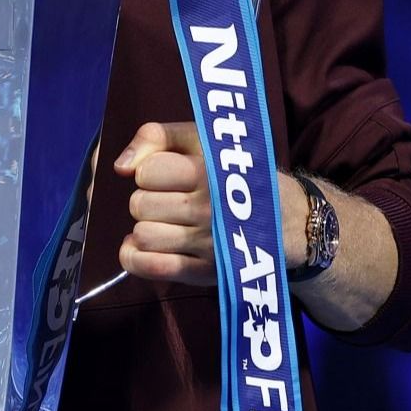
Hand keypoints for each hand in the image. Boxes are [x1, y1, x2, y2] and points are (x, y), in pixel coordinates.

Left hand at [115, 121, 306, 283]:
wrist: (290, 218)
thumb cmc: (233, 173)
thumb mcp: (201, 139)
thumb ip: (156, 136)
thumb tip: (120, 166)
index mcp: (209, 171)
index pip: (146, 172)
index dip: (148, 171)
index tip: (163, 174)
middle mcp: (210, 209)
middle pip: (140, 205)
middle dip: (146, 200)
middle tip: (166, 200)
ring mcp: (209, 244)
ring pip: (143, 236)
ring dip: (145, 229)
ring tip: (163, 222)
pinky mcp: (206, 273)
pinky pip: (152, 268)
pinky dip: (135, 258)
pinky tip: (140, 246)